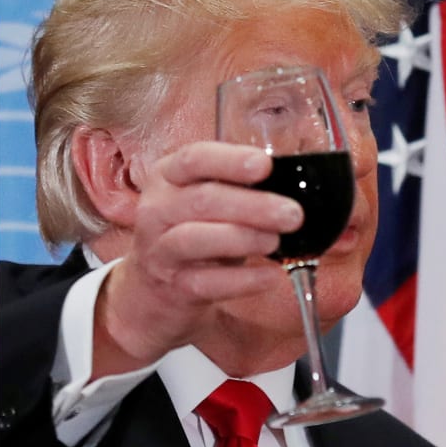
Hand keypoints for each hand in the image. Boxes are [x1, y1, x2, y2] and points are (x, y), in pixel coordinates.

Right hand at [91, 141, 302, 378]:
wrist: (151, 287)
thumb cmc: (190, 231)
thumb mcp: (203, 200)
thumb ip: (236, 186)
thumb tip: (294, 181)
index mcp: (166, 176)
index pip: (193, 159)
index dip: (229, 160)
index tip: (264, 164)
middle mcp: (157, 208)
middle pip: (201, 200)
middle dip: (251, 205)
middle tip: (292, 213)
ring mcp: (160, 248)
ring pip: (196, 239)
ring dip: (243, 238)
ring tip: (275, 241)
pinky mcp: (172, 286)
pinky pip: (206, 282)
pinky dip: (242, 280)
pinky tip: (269, 276)